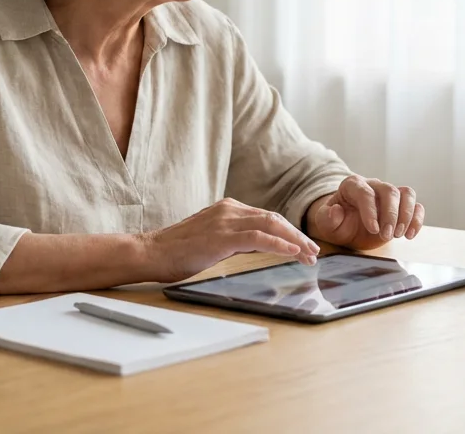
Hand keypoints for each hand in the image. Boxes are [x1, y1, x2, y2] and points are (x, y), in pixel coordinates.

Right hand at [143, 198, 320, 282]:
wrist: (150, 253)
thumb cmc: (177, 252)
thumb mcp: (213, 241)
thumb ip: (235, 240)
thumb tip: (260, 247)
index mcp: (228, 208)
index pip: (267, 217)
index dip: (289, 231)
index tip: (304, 246)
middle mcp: (229, 209)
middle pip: (274, 218)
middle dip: (297, 235)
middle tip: (314, 251)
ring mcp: (225, 220)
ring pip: (271, 225)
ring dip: (294, 240)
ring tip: (309, 255)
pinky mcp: (221, 236)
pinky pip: (258, 238)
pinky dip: (279, 244)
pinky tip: (292, 252)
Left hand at [305, 176, 424, 249]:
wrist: (346, 228)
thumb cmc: (336, 223)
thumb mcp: (325, 224)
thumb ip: (327, 218)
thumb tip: (336, 210)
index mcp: (352, 185)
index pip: (365, 192)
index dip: (370, 210)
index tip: (373, 229)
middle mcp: (373, 185)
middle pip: (389, 191)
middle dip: (390, 214)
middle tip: (386, 236)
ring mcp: (389, 195)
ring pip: (407, 194)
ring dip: (406, 215)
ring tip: (398, 235)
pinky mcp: (401, 206)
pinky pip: (416, 206)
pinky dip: (417, 220)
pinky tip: (409, 235)